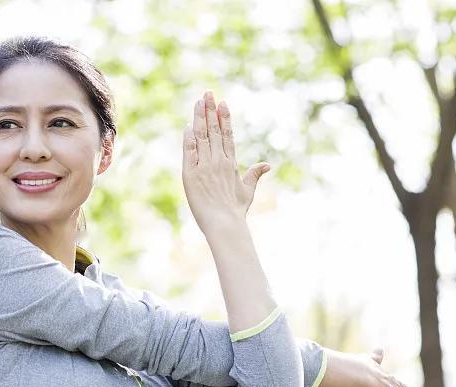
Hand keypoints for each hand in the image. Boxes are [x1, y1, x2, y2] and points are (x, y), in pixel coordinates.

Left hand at [181, 90, 269, 235]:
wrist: (225, 224)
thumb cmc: (236, 211)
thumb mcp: (247, 191)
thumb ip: (255, 175)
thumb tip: (267, 165)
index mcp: (232, 163)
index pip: (228, 135)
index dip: (224, 118)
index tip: (222, 103)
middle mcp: (219, 161)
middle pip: (214, 131)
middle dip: (210, 111)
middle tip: (208, 93)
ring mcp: (205, 167)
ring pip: (202, 137)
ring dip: (199, 119)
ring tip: (198, 102)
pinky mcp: (191, 176)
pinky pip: (190, 153)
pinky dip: (189, 139)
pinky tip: (188, 126)